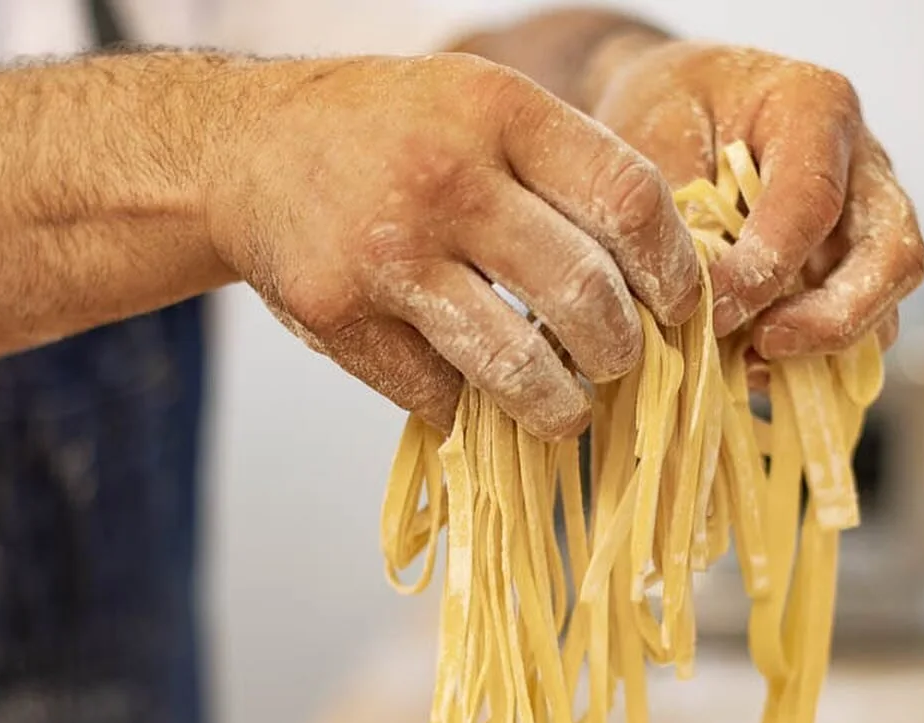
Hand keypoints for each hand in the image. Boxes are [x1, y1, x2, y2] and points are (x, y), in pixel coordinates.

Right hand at [206, 54, 700, 437]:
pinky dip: (468, 413)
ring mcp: (387, 253)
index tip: (680, 309)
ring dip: (558, 407)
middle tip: (617, 364)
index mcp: (497, 110)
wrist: (243, 150)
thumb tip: (652, 280)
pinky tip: (473, 398)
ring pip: (517, 365)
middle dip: (620, 352)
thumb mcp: (475, 109)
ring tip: (565, 411)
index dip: (673, 271)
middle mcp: (446, 177)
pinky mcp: (341, 318)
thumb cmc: (383, 136)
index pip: (628, 199)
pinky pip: (438, 396)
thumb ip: (558, 173)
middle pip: (584, 294)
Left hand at [589, 41, 923, 359]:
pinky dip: (809, 361)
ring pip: (886, 304)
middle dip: (834, 319)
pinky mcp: (851, 272)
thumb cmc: (669, 114)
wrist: (679, 114)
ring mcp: (865, 224)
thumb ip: (675, 208)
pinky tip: (748, 363)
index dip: (767, 267)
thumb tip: (689, 293)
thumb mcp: (653, 133)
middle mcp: (862, 166)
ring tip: (747, 360)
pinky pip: (855, 332)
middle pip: (893, 256)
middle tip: (763, 346)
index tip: (715, 310)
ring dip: (823, 347)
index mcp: (816, 109)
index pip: (813, 201)